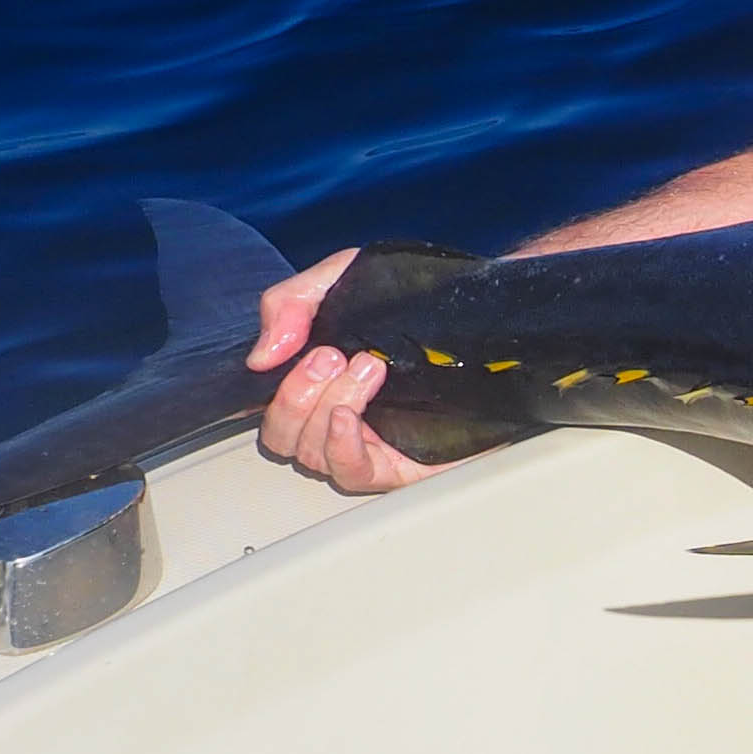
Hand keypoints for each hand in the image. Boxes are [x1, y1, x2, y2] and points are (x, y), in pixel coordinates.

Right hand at [250, 250, 440, 494]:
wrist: (489, 310)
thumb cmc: (419, 300)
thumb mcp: (346, 280)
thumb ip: (294, 302)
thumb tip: (263, 352)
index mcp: (321, 383)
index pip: (268, 406)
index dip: (273, 386)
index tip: (298, 347)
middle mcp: (340, 417)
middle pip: (283, 436)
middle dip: (299, 394)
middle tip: (335, 356)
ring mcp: (371, 443)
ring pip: (313, 453)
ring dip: (329, 407)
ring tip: (369, 367)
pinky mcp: (406, 463)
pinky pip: (355, 474)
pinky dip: (342, 446)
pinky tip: (351, 417)